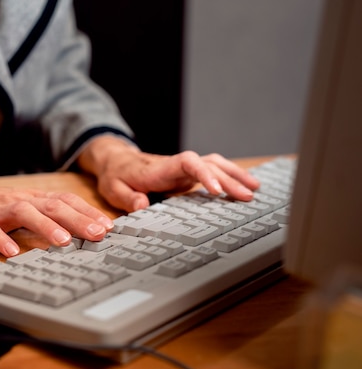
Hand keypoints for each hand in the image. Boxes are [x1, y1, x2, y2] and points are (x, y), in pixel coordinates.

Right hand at [0, 167, 113, 256]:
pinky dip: (2, 240)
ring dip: (45, 227)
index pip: (66, 200)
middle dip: (77, 219)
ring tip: (63, 242)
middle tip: (98, 234)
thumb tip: (83, 233)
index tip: (110, 226)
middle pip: (52, 205)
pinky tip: (13, 253)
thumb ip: (48, 218)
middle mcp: (21, 201)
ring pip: (25, 213)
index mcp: (34, 198)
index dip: (88, 211)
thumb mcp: (25, 208)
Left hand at [77, 136, 260, 212]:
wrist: (117, 162)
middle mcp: (177, 165)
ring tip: (255, 189)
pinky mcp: (188, 175)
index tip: (216, 190)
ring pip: (214, 164)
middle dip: (229, 178)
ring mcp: (184, 169)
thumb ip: (127, 197)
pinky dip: (229, 177)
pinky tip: (243, 187)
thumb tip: (142, 205)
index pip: (188, 163)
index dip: (204, 174)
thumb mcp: (113, 189)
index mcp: (160, 168)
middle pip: (208, 164)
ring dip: (235, 174)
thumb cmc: (116, 176)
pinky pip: (212, 171)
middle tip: (247, 196)